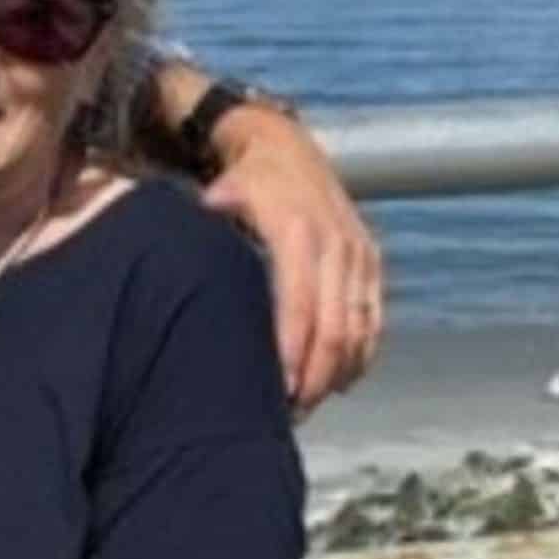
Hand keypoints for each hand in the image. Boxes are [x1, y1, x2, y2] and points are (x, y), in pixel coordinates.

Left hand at [200, 103, 385, 411]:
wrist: (287, 146)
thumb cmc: (246, 181)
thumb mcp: (223, 194)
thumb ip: (211, 228)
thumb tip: (184, 261)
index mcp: (298, 231)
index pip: (300, 305)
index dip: (291, 351)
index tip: (279, 389)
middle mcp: (337, 243)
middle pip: (335, 326)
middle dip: (316, 376)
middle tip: (291, 412)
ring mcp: (359, 252)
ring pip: (360, 328)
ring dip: (338, 373)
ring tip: (309, 405)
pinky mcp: (372, 259)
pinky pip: (375, 317)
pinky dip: (362, 354)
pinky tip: (341, 383)